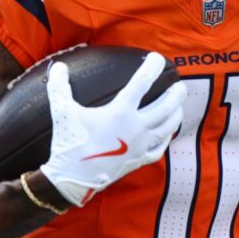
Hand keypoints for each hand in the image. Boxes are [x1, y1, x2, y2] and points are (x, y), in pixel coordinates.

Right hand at [40, 52, 186, 206]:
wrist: (73, 179)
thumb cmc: (69, 142)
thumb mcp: (62, 111)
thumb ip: (60, 86)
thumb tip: (58, 66)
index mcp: (120, 112)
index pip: (142, 82)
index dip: (152, 67)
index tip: (158, 58)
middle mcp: (135, 127)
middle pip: (165, 106)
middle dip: (175, 93)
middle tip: (180, 84)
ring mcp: (140, 145)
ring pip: (167, 127)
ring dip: (176, 113)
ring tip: (179, 105)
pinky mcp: (138, 160)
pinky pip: (159, 148)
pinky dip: (167, 138)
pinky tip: (169, 133)